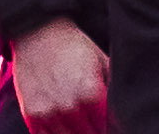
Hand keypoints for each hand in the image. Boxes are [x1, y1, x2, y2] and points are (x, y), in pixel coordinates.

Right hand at [10, 16, 109, 133]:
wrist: (39, 34)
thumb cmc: (74, 46)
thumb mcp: (102, 60)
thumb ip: (113, 84)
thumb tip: (127, 103)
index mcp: (92, 92)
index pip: (107, 125)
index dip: (112, 127)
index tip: (113, 125)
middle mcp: (70, 105)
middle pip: (89, 133)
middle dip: (95, 130)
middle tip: (98, 127)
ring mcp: (48, 112)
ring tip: (83, 128)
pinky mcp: (31, 114)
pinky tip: (65, 128)